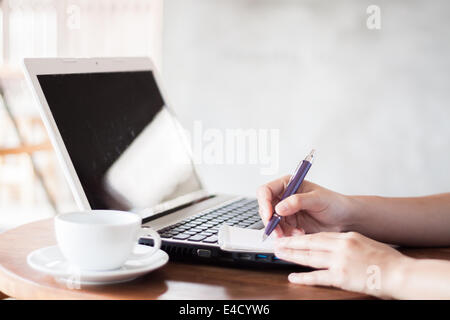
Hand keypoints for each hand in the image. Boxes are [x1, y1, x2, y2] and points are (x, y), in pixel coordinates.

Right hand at [257, 177, 352, 236]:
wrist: (344, 219)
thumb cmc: (334, 203)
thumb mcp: (317, 199)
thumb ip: (297, 201)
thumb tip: (280, 206)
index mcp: (289, 184)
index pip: (266, 191)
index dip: (264, 202)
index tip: (270, 214)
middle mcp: (285, 197)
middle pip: (265, 208)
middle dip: (270, 220)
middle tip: (277, 230)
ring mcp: (286, 211)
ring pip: (272, 222)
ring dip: (280, 230)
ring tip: (294, 233)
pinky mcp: (290, 224)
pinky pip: (281, 231)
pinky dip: (287, 235)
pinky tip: (299, 233)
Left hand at [274, 232, 410, 297]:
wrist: (400, 273)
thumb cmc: (387, 260)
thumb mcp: (365, 242)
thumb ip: (347, 242)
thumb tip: (333, 244)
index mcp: (346, 237)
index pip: (318, 235)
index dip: (302, 237)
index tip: (290, 237)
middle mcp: (340, 246)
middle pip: (310, 244)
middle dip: (291, 244)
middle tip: (277, 244)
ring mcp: (340, 261)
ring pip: (310, 257)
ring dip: (292, 256)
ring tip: (279, 255)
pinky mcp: (341, 277)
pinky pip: (318, 277)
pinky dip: (304, 277)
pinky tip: (293, 277)